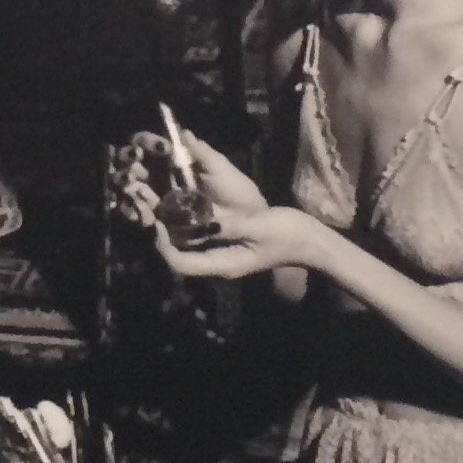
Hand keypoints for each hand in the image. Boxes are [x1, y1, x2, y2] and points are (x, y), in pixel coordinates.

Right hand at [114, 124, 264, 227]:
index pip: (149, 144)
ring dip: (129, 191)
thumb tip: (183, 131)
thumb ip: (201, 151)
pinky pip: (139, 212)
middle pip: (133, 165)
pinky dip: (136, 212)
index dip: (141, 144)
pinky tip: (144, 217)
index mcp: (175, 158)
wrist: (246, 221)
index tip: (141, 150)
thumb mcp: (220, 167)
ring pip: (131, 188)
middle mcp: (162, 174)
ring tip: (140, 197)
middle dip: (127, 168)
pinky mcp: (160, 217)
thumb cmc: (235, 188)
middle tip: (132, 176)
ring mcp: (159, 196)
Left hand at [150, 200, 326, 282]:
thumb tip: (201, 219)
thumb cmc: (288, 235)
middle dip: (162, 232)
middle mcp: (217, 262)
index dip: (163, 245)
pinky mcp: (226, 241)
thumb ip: (229, 225)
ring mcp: (221, 252)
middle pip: (178, 253)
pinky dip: (186, 219)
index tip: (158, 221)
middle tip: (151, 205)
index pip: (181, 264)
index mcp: (222, 264)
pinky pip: (198, 234)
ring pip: (186, 243)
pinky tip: (182, 197)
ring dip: (171, 224)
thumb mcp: (258, 227)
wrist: (310, 241)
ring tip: (160, 198)